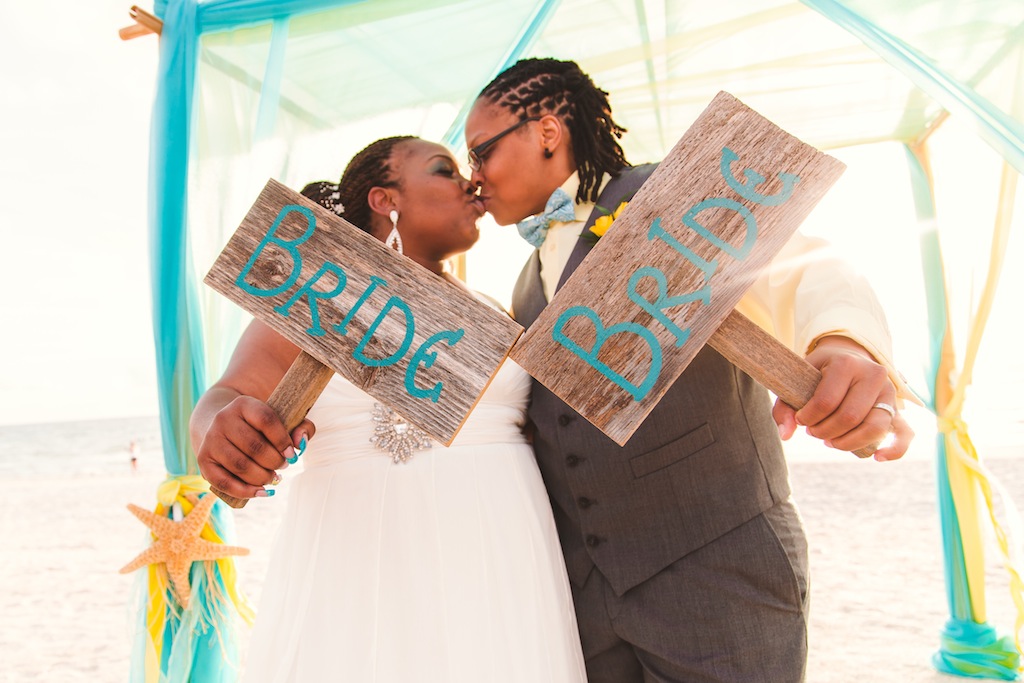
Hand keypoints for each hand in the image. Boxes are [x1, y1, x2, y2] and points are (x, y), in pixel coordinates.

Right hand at [195, 395, 314, 498]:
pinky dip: (245, 491)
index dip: (282, 440)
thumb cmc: (259, 426)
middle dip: (274, 462)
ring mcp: (210, 440)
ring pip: (241, 466)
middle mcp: (223, 419)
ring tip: (273, 478)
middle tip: (283, 466)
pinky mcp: (203, 461)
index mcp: (243, 404)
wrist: (222, 425)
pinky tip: (261, 492)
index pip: (266, 420)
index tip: (292, 454)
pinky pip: (224, 482)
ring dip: (262, 477)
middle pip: (254, 447)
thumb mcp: (280, 418)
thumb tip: (301, 443)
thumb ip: (300, 427)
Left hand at [773, 336, 912, 460]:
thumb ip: (785, 406)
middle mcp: (873, 375)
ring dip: (848, 442)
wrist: (846, 358)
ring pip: (874, 428)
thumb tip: (785, 434)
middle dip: (825, 431)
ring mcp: (888, 393)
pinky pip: (905, 434)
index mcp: (846, 364)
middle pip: (850, 417)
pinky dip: (894, 450)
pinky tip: (877, 457)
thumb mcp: (798, 380)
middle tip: (813, 431)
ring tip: (830, 441)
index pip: (826, 401)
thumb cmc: (817, 373)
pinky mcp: (897, 409)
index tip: (800, 419)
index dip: (809, 418)